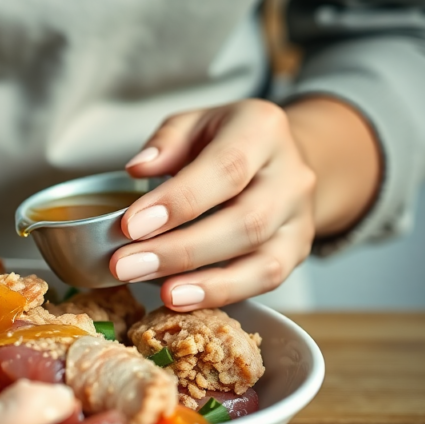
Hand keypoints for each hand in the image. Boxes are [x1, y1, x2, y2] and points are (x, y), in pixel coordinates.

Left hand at [112, 99, 325, 310]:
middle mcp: (291, 175)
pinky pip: (265, 280)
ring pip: (262, 260)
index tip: (131, 225)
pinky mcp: (296, 250)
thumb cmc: (224, 140)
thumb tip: (139, 169)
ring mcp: (298, 217)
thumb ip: (166, 142)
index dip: (178, 201)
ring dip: (204, 282)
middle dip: (181, 250)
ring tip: (159, 293)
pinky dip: (221, 294)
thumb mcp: (193, 124)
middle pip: (245, 221)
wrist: (277, 157)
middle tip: (126, 265)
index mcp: (263, 130)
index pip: (225, 168)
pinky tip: (182, 299)